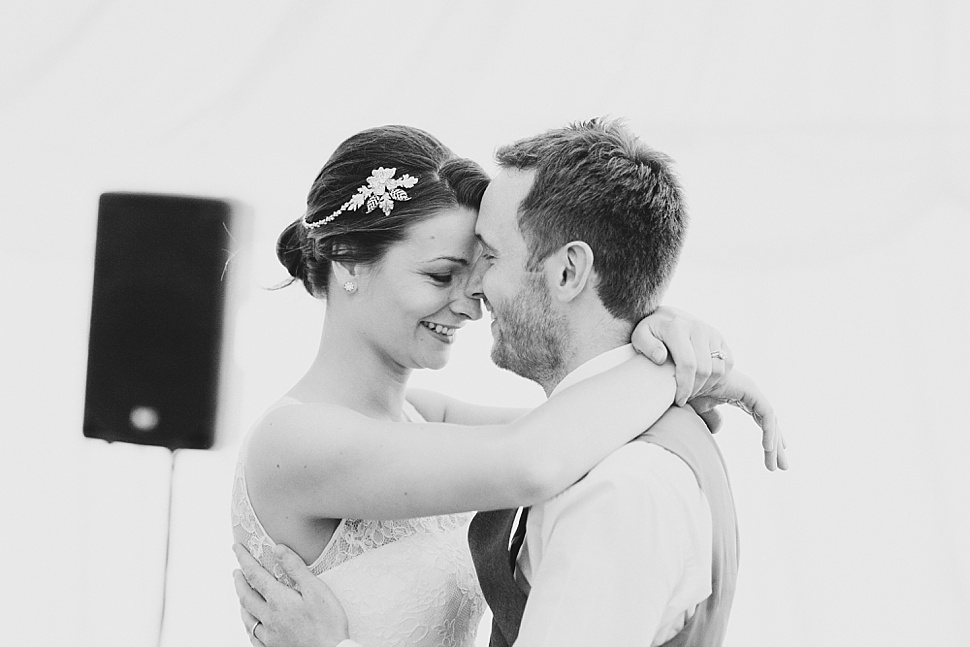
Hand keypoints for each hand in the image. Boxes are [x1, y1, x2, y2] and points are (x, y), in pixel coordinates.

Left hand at [233, 543, 349, 646]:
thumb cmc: (328, 624)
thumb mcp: (316, 590)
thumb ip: (296, 568)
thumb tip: (278, 550)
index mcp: (278, 600)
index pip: (255, 574)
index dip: (244, 559)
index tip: (236, 548)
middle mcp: (268, 618)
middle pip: (245, 596)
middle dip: (239, 581)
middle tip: (236, 571)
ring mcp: (269, 636)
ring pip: (247, 617)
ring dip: (241, 602)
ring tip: (241, 594)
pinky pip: (253, 636)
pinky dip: (249, 625)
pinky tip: (252, 624)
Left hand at [632, 306, 733, 405]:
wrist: (665, 316)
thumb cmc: (650, 331)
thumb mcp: (640, 336)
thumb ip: (646, 345)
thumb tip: (660, 357)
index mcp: (677, 328)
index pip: (688, 364)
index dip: (685, 386)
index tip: (679, 400)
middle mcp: (697, 328)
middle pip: (704, 370)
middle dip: (695, 389)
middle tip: (684, 396)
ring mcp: (711, 332)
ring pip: (718, 369)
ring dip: (706, 385)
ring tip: (691, 389)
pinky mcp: (720, 338)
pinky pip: (727, 364)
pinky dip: (717, 378)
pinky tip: (702, 381)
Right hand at [688, 369, 788, 470]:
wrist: (681, 374)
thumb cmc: (688, 387)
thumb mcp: (700, 408)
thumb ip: (711, 418)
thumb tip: (718, 430)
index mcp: (740, 396)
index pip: (761, 419)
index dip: (768, 436)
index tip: (772, 454)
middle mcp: (749, 393)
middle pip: (769, 423)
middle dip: (776, 446)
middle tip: (782, 467)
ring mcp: (751, 391)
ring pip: (770, 421)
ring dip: (774, 445)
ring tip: (778, 466)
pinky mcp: (750, 390)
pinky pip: (766, 414)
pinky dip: (768, 431)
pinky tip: (767, 448)